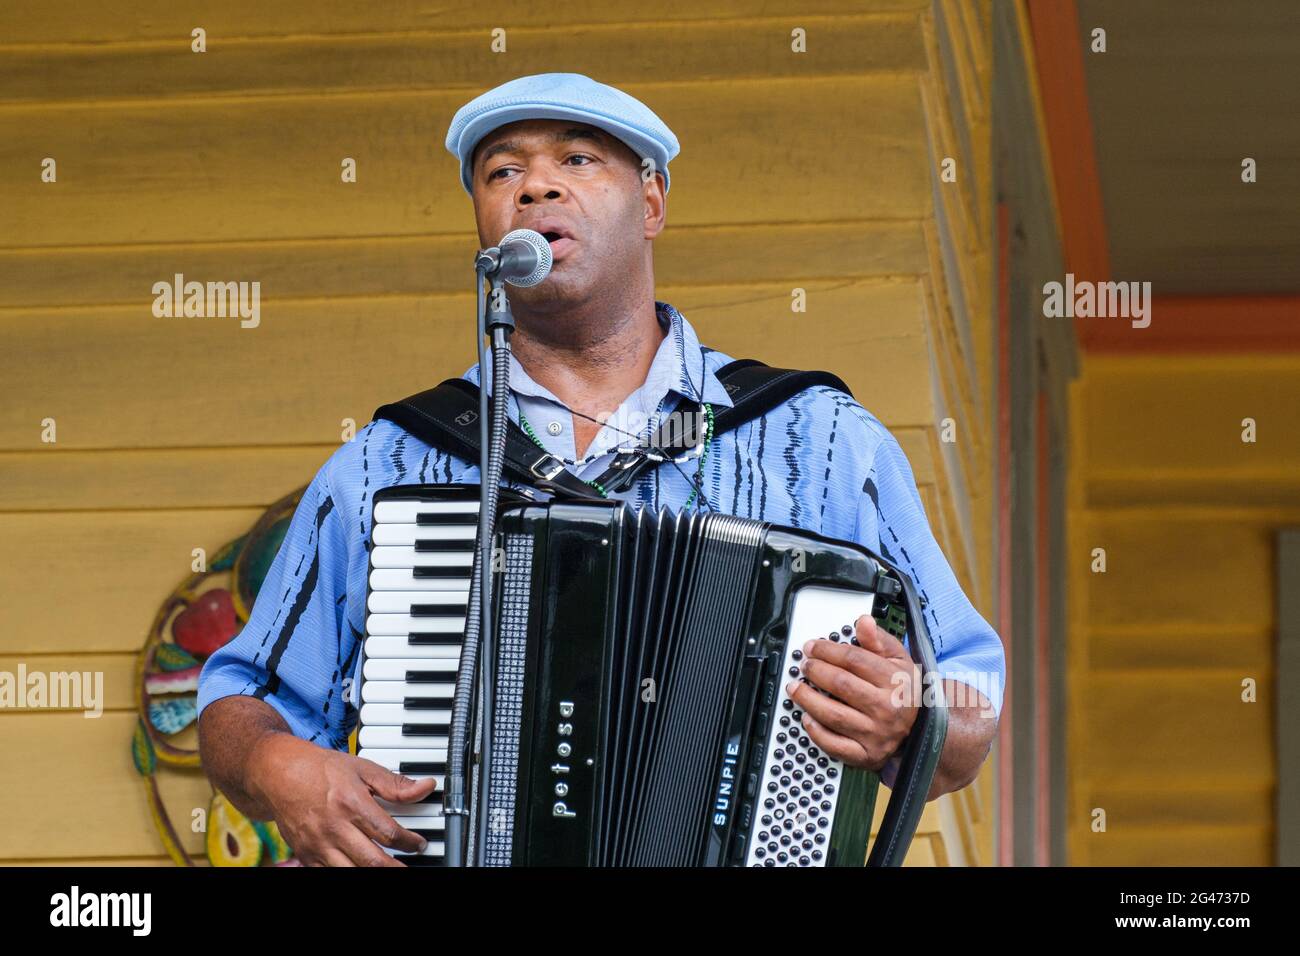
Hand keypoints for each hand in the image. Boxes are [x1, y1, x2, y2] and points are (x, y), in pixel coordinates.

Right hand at [247, 732, 437, 866]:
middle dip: (396, 868)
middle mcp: (334, 827)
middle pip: (372, 861)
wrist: (279, 775)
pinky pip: (328, 874)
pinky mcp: (306, 855)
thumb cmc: (321, 769)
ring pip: (351, 872)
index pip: (389, 833)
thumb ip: (395, 784)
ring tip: (389, 868)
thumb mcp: (362, 768)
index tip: (419, 843)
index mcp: (351, 803)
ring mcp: (318, 844)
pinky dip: (347, 874)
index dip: (410, 842)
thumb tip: (425, 788)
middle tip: (409, 865)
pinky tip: (360, 868)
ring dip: (373, 873)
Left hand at [785, 613, 919, 771]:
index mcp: (894, 680)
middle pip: (841, 684)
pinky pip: (835, 745)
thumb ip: (877, 640)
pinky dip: (816, 732)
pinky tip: (806, 717)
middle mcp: (885, 708)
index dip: (828, 651)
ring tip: (795, 687)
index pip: (854, 660)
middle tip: (804, 665)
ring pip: (833, 714)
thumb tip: (863, 622)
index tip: (812, 647)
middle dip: (815, 671)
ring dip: (808, 699)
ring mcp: (875, 733)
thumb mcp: (898, 659)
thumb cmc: (904, 690)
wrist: (921, 729)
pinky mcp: (866, 754)